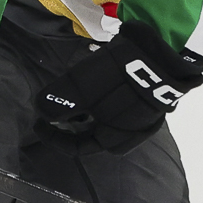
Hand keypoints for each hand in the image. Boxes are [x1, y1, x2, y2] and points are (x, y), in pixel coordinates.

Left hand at [38, 18, 202, 153]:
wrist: (163, 54)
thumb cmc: (118, 78)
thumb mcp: (81, 89)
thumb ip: (59, 103)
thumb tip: (43, 112)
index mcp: (113, 139)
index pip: (77, 148)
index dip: (54, 137)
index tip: (39, 121)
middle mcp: (131, 133)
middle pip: (95, 135)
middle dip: (75, 122)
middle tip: (65, 104)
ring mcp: (145, 115)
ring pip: (110, 119)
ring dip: (92, 108)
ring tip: (82, 88)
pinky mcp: (152, 96)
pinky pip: (124, 103)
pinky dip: (108, 96)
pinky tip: (105, 78)